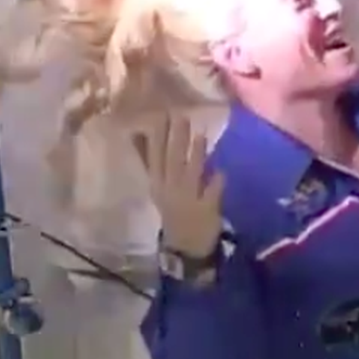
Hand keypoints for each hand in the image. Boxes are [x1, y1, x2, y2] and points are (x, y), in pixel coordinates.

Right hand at [133, 115, 225, 257]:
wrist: (185, 244)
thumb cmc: (172, 208)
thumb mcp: (157, 185)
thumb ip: (149, 159)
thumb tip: (137, 132)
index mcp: (157, 182)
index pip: (155, 156)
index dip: (157, 135)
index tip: (160, 114)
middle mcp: (170, 189)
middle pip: (172, 161)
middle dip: (176, 139)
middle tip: (181, 116)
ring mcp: (188, 199)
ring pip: (191, 174)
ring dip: (195, 155)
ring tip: (200, 135)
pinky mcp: (206, 209)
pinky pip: (212, 193)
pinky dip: (216, 182)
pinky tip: (221, 171)